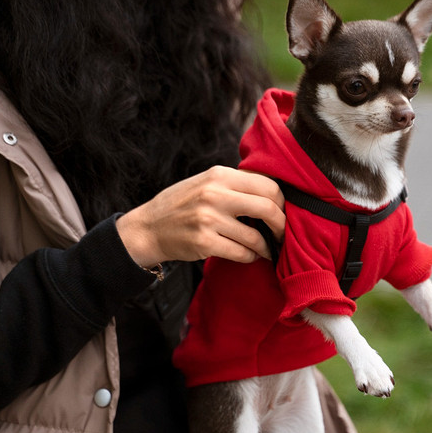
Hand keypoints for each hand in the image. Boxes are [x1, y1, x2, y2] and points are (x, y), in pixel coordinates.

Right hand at [115, 166, 284, 266]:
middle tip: (282, 234)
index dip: (282, 202)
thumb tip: (274, 194)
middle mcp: (214, 194)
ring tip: (266, 249)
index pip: (267, 184)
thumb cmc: (182, 206)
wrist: (148, 228)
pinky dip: (250, 257)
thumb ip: (235, 185)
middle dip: (281, 225)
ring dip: (266, 247)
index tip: (283, 213)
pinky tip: (248, 255)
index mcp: (219, 175)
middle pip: (267, 207)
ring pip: (255, 236)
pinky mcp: (203, 242)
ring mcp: (208, 219)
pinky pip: (241, 253)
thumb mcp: (206, 183)